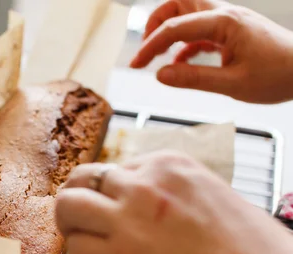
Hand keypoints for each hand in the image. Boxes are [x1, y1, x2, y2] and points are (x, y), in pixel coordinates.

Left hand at [55, 151, 292, 253]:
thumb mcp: (212, 197)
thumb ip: (170, 194)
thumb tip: (141, 207)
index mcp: (170, 164)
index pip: (117, 168)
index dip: (110, 191)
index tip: (115, 209)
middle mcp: (144, 184)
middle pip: (83, 177)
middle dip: (77, 196)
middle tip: (79, 216)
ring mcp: (128, 220)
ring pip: (68, 207)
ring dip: (69, 222)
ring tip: (79, 236)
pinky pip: (77, 250)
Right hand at [130, 0, 292, 103]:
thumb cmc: (279, 76)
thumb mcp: (234, 84)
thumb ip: (194, 79)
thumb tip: (160, 75)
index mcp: (224, 23)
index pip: (175, 27)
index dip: (150, 46)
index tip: (135, 65)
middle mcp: (224, 15)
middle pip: (179, 3)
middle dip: (156, 23)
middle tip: (145, 50)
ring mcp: (228, 21)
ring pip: (188, 13)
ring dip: (169, 30)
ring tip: (157, 56)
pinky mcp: (232, 31)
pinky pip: (200, 30)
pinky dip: (184, 43)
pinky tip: (179, 63)